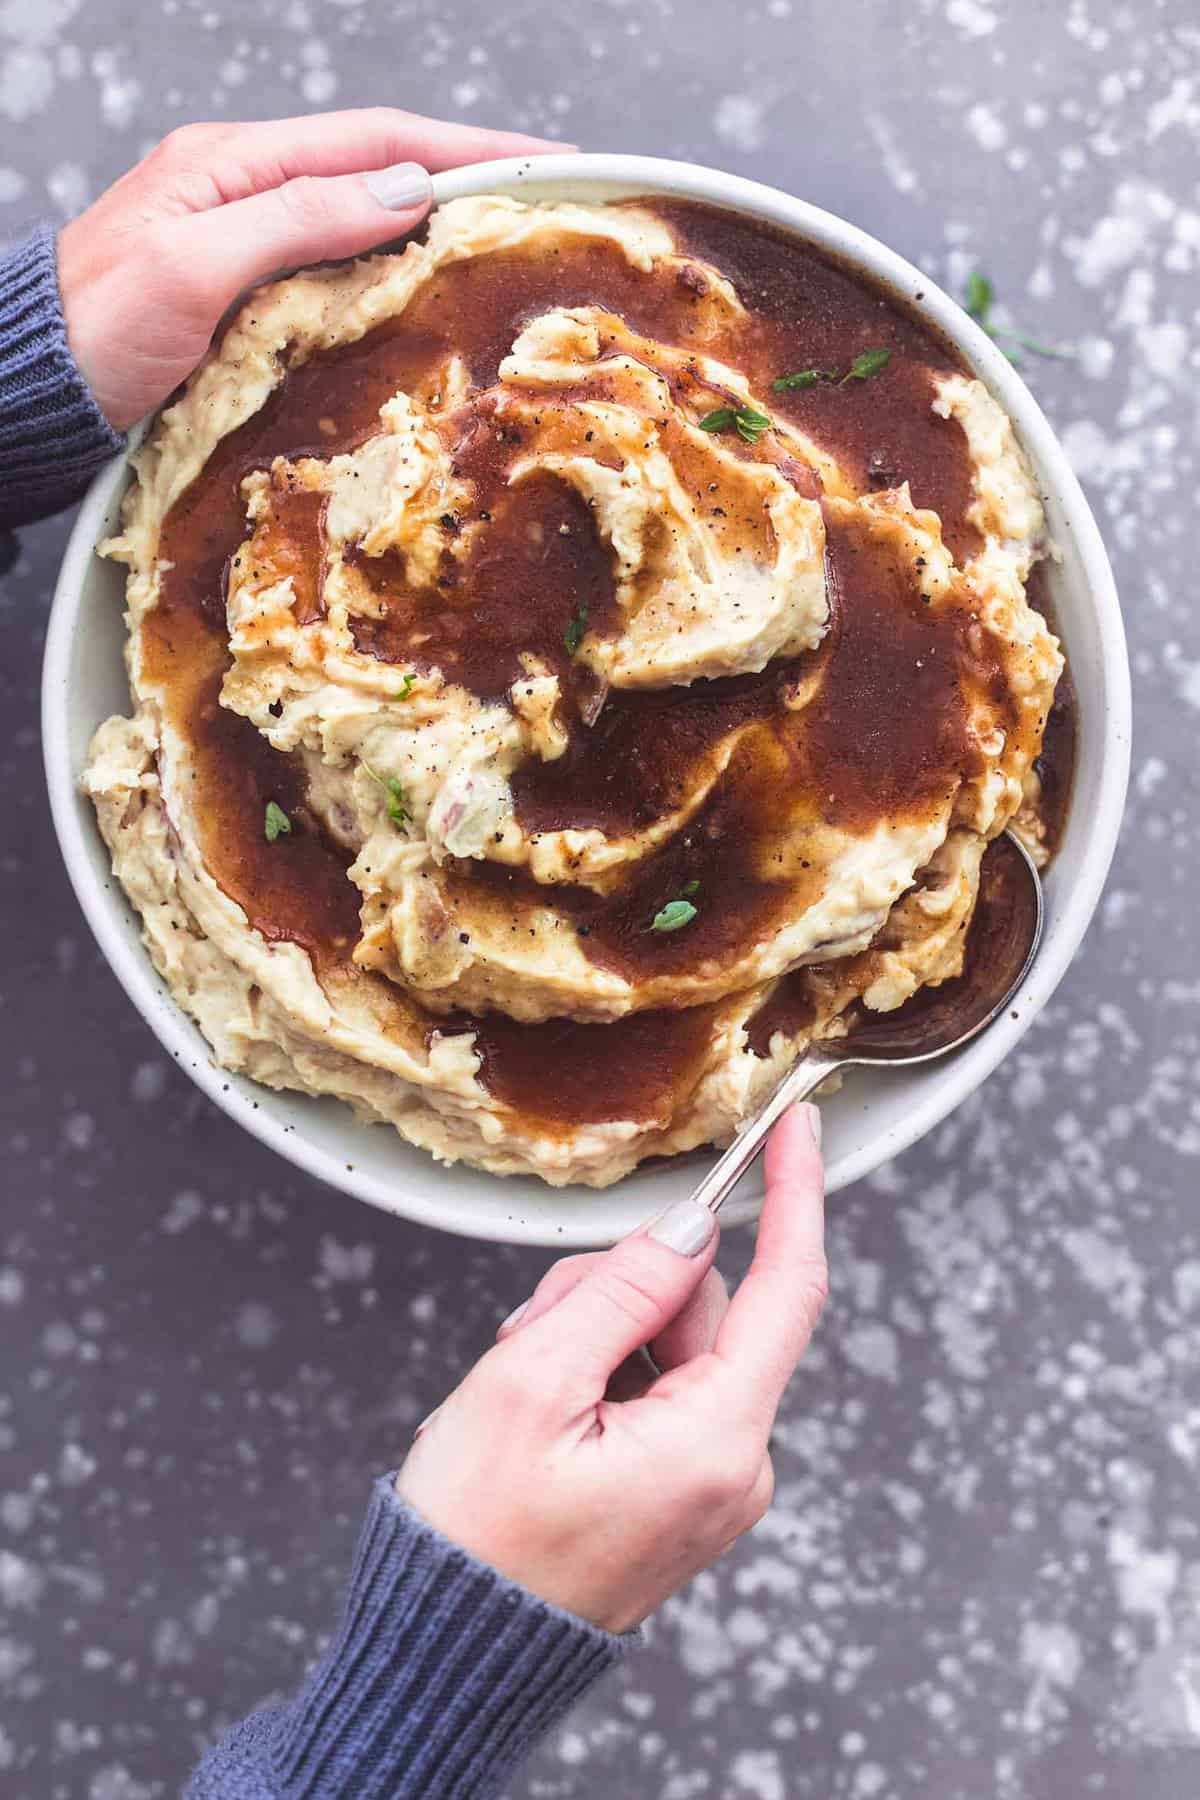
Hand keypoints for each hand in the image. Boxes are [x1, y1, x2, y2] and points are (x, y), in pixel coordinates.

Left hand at [57, 108, 569, 431]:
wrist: (30, 391)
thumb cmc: (93, 333)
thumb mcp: (192, 268)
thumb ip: (295, 220)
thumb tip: (402, 190)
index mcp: (231, 165)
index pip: (373, 140)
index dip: (463, 149)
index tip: (543, 162)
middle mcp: (243, 193)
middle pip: (376, 172)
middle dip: (464, 179)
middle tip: (546, 202)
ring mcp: (243, 244)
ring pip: (362, 222)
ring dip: (436, 228)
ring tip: (508, 246)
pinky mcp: (243, 299)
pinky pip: (337, 273)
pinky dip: (394, 275)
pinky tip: (428, 298)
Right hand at [397, 1104, 826, 1633]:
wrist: (449, 1651)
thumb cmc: (477, 1536)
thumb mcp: (531, 1382)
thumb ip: (620, 1290)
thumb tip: (692, 1226)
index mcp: (716, 1441)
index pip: (787, 1289)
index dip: (796, 1195)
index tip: (799, 1124)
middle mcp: (735, 1465)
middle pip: (706, 1309)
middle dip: (620, 1287)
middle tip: (531, 1328)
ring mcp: (710, 1482)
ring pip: (673, 1342)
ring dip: (598, 1331)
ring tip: (522, 1379)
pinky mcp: (681, 1489)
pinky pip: (660, 1388)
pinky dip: (604, 1371)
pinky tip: (542, 1404)